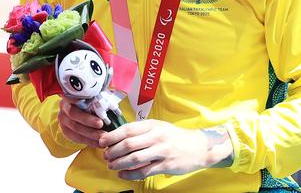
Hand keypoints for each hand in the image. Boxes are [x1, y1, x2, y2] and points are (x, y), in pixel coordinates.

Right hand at [58, 96, 106, 147]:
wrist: (79, 109)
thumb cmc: (89, 100)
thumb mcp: (93, 95)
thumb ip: (98, 95)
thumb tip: (110, 99)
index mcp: (70, 96)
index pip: (74, 99)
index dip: (82, 102)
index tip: (94, 110)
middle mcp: (64, 108)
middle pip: (74, 115)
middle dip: (89, 121)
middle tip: (102, 125)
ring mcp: (63, 120)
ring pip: (76, 129)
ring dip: (90, 135)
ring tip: (103, 137)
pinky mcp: (65, 131)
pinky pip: (76, 138)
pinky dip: (89, 142)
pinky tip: (98, 144)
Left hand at [99, 120, 233, 179]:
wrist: (198, 147)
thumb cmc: (174, 136)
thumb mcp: (159, 127)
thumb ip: (141, 131)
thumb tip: (118, 136)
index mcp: (153, 125)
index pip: (128, 129)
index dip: (112, 136)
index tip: (102, 142)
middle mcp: (157, 136)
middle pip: (128, 144)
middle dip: (113, 151)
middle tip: (106, 156)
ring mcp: (162, 150)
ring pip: (134, 158)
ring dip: (119, 163)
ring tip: (112, 166)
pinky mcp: (166, 164)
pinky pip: (144, 171)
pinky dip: (131, 174)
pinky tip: (123, 175)